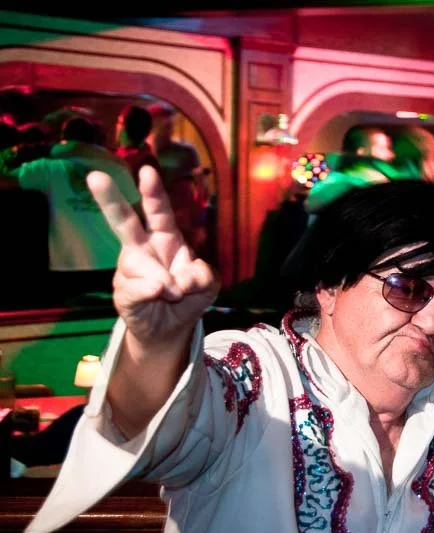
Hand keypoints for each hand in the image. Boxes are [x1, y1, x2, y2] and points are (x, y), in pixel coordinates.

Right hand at [88, 166, 218, 349]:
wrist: (170, 330)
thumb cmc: (188, 297)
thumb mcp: (207, 284)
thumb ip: (202, 275)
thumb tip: (177, 280)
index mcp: (166, 238)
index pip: (159, 212)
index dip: (153, 193)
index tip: (147, 171)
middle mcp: (142, 248)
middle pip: (123, 221)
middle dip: (109, 199)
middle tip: (96, 177)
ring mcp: (128, 270)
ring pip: (138, 263)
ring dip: (162, 279)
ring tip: (173, 292)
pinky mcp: (122, 292)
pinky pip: (135, 287)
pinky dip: (150, 291)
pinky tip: (157, 294)